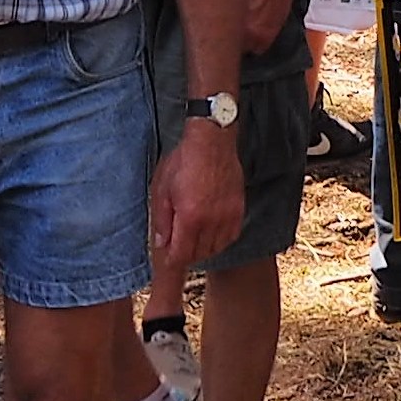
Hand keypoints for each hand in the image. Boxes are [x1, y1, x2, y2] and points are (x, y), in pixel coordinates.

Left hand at [153, 119, 243, 280]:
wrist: (211, 141)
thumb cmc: (184, 161)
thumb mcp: (162, 189)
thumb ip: (161, 220)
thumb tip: (161, 243)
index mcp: (190, 217)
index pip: (182, 254)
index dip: (173, 259)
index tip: (169, 256)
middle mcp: (211, 221)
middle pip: (199, 254)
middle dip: (186, 254)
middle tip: (178, 246)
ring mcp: (227, 216)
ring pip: (216, 247)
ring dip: (204, 249)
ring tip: (194, 240)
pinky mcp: (238, 209)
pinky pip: (231, 236)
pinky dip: (221, 240)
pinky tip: (211, 233)